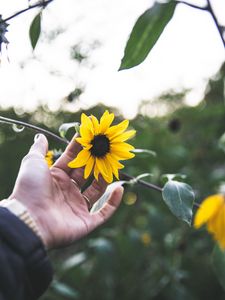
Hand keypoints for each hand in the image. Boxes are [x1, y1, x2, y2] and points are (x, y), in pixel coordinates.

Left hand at [8, 134, 122, 248]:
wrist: (28, 220)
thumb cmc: (30, 189)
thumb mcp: (32, 162)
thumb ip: (38, 149)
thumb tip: (41, 135)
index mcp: (57, 178)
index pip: (73, 159)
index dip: (82, 148)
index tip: (92, 135)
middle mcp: (68, 191)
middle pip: (87, 174)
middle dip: (97, 161)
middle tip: (107, 149)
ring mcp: (77, 207)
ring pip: (97, 190)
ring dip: (105, 178)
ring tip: (113, 165)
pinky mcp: (85, 222)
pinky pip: (104, 213)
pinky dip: (113, 202)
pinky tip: (119, 188)